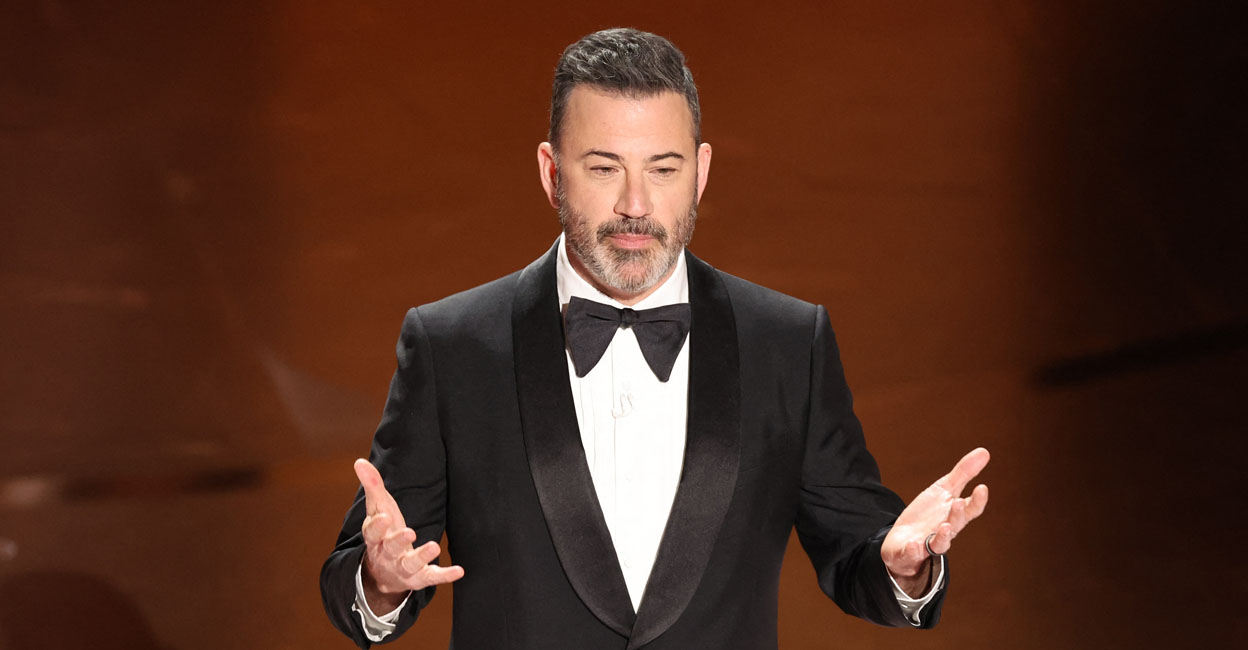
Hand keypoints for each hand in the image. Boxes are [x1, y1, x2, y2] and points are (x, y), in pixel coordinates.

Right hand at [354, 458, 463, 612]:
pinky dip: (444, 575)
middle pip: (390, 548)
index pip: (372, 532)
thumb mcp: (378, 510)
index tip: (384, 517)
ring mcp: (403, 568)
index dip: (377, 526)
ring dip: (422, 556)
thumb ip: (372, 486)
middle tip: (410, 532)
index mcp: (375, 538)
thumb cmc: (384, 533)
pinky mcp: (419, 578)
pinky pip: (432, 577)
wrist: (384, 574)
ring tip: (434, 546)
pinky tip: (459, 570)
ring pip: (410, 564)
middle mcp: (387, 554)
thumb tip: (359, 461)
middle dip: (398, 540)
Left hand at [881, 447, 989, 596]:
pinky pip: (912, 553)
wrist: (904, 541)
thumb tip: (985, 451)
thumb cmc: (929, 514)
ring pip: (939, 543)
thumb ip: (963, 473)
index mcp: (954, 515)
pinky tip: (913, 545)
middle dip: (958, 515)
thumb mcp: (944, 490)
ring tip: (943, 526)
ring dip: (942, 536)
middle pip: (955, 525)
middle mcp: (944, 531)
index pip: (970, 509)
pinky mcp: (910, 552)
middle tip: (959, 503)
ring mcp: (928, 543)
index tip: (982, 488)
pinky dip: (913, 550)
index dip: (977, 500)